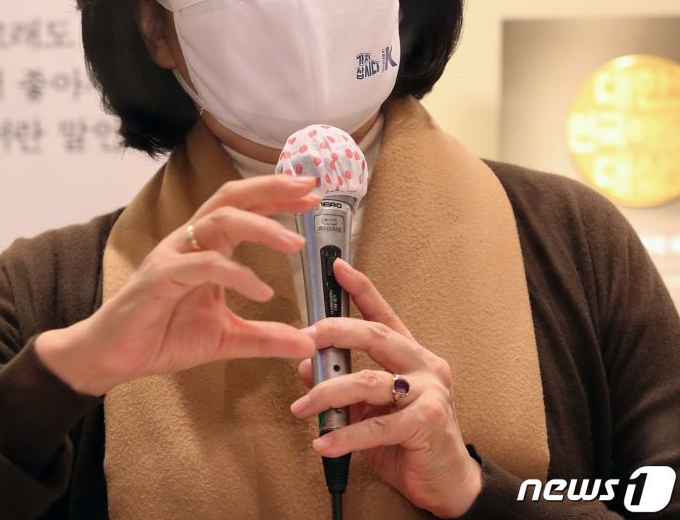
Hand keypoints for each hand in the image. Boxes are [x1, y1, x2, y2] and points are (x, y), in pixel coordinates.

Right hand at [36, 174, 319, 395]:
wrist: (113, 358)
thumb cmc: (163, 336)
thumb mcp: (226, 338)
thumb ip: (265, 337)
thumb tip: (306, 342)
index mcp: (207, 246)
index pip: (245, 207)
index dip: (278, 196)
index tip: (313, 193)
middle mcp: (191, 241)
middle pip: (232, 197)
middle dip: (272, 188)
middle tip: (309, 189)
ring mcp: (174, 255)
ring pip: (219, 220)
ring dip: (261, 226)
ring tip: (296, 242)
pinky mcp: (160, 277)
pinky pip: (202, 265)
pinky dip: (235, 273)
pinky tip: (262, 291)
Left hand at [290, 258, 482, 518]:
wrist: (447, 483)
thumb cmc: (407, 442)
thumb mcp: (369, 409)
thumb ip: (343, 384)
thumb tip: (306, 366)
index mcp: (410, 355)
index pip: (383, 314)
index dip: (360, 288)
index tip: (337, 268)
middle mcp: (423, 365)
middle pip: (375, 336)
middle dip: (336, 332)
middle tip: (305, 338)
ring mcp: (429, 392)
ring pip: (368, 381)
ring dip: (328, 393)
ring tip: (302, 407)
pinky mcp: (428, 422)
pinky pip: (377, 426)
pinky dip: (345, 435)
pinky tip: (324, 442)